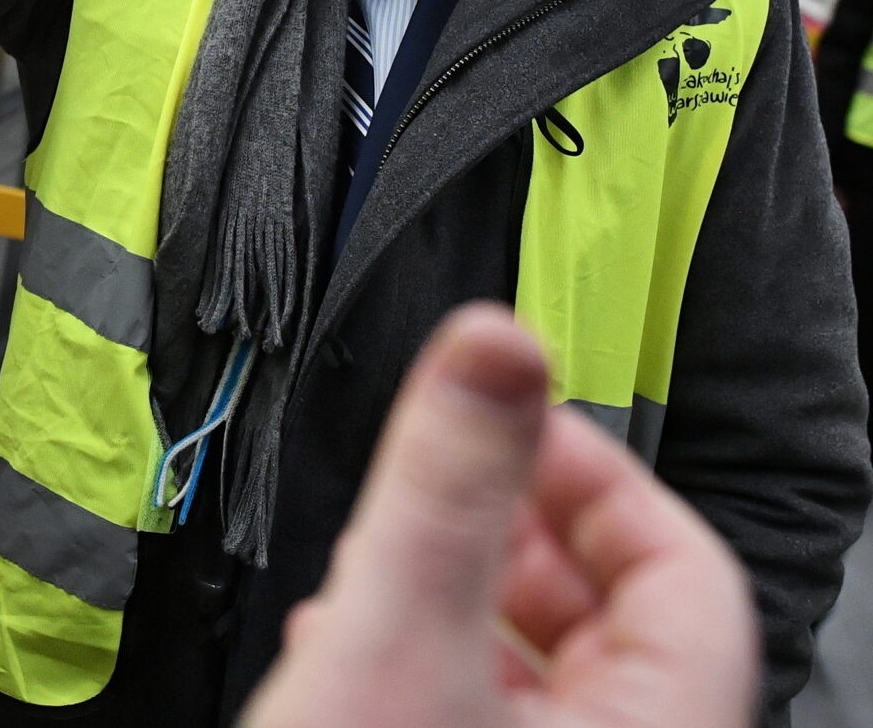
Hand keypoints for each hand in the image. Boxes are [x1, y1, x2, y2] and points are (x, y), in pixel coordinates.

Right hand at [242, 304, 757, 727]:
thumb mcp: (399, 634)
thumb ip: (448, 481)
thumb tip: (492, 337)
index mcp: (658, 723)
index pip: (678, 559)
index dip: (588, 467)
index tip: (503, 417)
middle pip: (601, 606)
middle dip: (498, 528)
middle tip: (430, 485)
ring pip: (530, 659)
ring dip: (445, 589)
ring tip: (372, 562)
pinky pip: (478, 709)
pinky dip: (418, 656)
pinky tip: (346, 643)